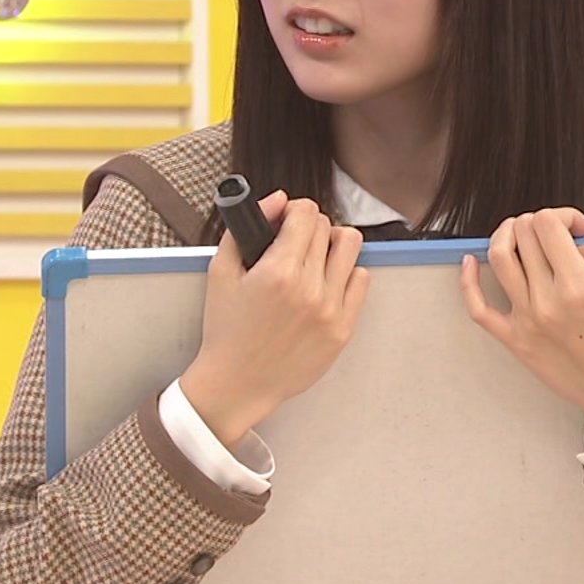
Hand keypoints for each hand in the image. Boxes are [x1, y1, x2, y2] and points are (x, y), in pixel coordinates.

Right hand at [181, 193, 370, 447]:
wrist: (237, 383)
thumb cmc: (226, 330)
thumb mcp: (221, 272)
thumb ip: (246, 228)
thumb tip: (277, 199)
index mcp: (278, 272)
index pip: (306, 213)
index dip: (294, 210)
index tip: (286, 220)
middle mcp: (310, 289)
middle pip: (327, 228)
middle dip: (309, 228)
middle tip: (294, 243)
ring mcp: (331, 310)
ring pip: (350, 248)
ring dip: (332, 245)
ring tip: (315, 258)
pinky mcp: (343, 329)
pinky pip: (362, 280)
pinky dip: (346, 274)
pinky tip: (326, 282)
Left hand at [459, 208, 583, 428]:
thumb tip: (574, 244)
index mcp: (578, 285)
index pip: (548, 225)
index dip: (563, 215)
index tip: (578, 228)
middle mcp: (546, 300)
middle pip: (523, 235)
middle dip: (539, 222)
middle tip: (556, 234)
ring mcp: (525, 320)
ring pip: (498, 258)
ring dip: (506, 234)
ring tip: (521, 234)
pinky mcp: (514, 340)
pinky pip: (478, 308)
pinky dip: (468, 280)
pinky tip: (470, 261)